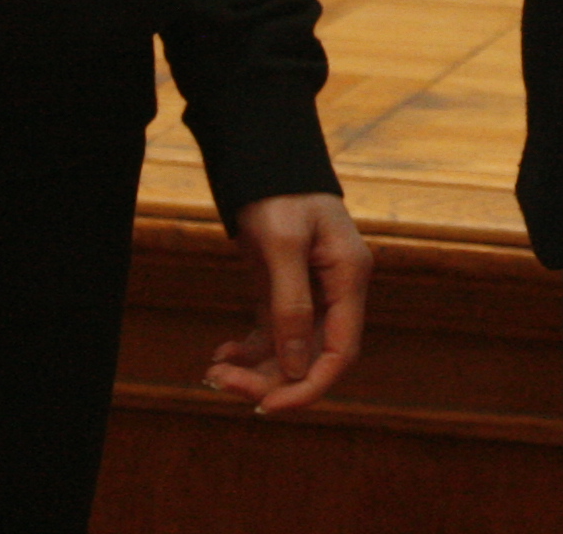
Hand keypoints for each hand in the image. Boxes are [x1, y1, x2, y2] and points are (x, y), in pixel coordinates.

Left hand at [204, 191, 368, 413]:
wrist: (261, 155)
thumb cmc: (278, 191)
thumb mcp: (283, 244)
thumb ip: (291, 305)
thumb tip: (296, 367)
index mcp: (348, 279)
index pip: (341, 352)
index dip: (309, 386)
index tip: (268, 406)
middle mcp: (335, 291)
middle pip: (312, 357)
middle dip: (272, 379)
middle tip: (222, 384)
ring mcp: (311, 292)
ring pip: (290, 351)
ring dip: (255, 369)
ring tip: (214, 372)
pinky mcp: (285, 290)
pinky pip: (272, 334)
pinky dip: (248, 351)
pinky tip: (221, 354)